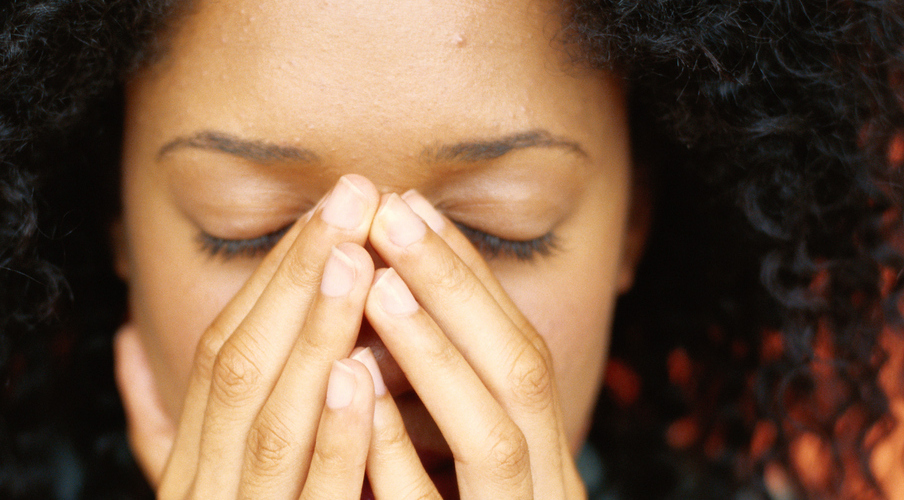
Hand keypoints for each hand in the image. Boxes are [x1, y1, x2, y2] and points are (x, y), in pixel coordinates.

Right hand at [116, 174, 426, 498]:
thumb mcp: (210, 491)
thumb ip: (162, 428)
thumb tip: (129, 339)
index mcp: (191, 469)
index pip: (222, 353)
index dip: (273, 279)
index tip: (328, 211)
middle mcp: (205, 492)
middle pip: (241, 369)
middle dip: (297, 277)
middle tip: (354, 196)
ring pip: (274, 424)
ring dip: (315, 334)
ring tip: (357, 259)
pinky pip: (315, 499)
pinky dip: (336, 438)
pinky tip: (361, 376)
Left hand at [360, 191, 586, 498]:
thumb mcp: (457, 482)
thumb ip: (439, 413)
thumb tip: (382, 307)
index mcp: (545, 465)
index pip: (520, 350)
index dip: (467, 276)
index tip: (410, 207)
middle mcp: (548, 494)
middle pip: (521, 374)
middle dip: (454, 289)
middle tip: (388, 213)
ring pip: (493, 440)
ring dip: (432, 355)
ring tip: (375, 286)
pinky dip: (396, 449)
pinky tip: (355, 392)